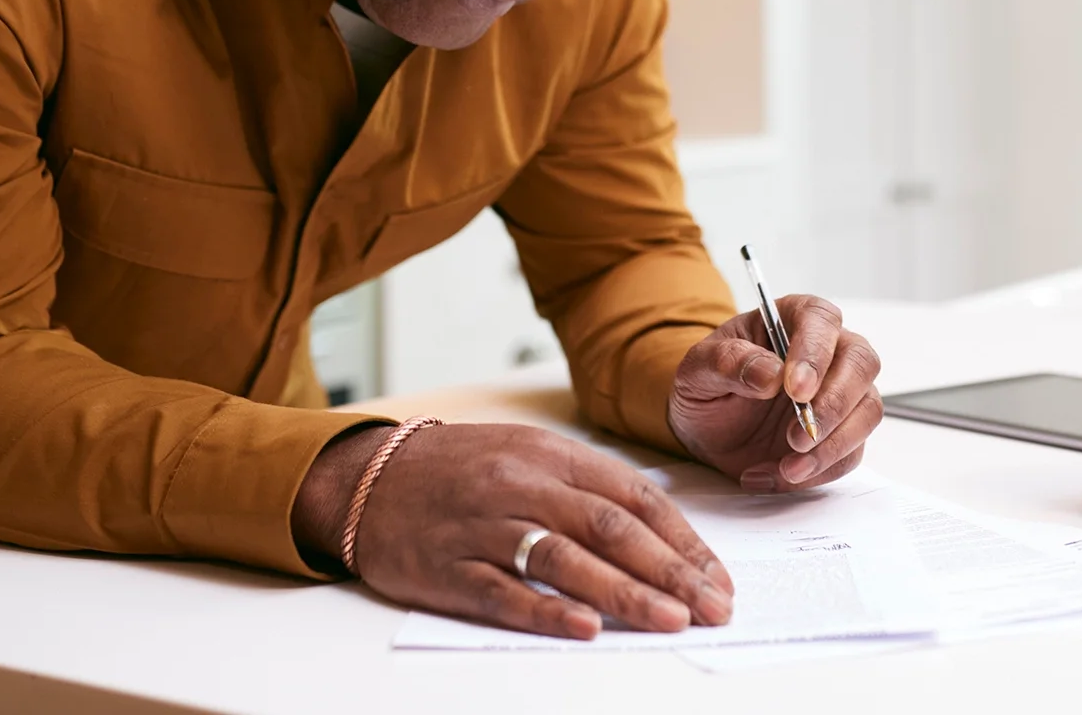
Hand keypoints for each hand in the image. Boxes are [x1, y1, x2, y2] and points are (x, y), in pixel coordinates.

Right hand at [293, 421, 733, 639]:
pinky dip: (548, 611)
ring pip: (565, 558)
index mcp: (548, 452)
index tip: (716, 577)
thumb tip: (660, 531)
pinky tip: (586, 629)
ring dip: (624, 593)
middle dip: (670, 571)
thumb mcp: (525, 451)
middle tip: (713, 607)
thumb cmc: (459, 469)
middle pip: (610, 527)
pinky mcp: (448, 568)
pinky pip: (504, 592)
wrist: (365, 479)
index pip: (633, 496)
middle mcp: (520, 484)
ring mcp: (483, 526)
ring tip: (670, 620)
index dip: (682, 540)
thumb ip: (586, 485)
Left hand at [668, 295, 883, 492]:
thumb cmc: (707, 386)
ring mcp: (840, 392)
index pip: (820, 320)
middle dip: (834, 405)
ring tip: (787, 467)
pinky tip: (777, 474)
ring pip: (867, 411)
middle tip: (796, 438)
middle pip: (861, 364)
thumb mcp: (697, 371)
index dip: (815, 353)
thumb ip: (728, 363)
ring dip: (832, 446)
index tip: (796, 389)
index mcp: (791, 319)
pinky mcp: (841, 433)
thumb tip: (771, 373)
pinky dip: (818, 471)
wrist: (707, 429)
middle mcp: (827, 350)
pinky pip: (850, 453)